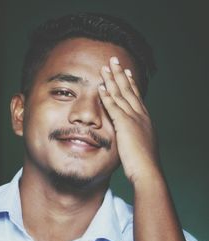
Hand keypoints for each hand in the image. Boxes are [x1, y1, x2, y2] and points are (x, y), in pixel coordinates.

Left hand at [98, 57, 159, 183]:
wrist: (148, 171)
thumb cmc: (144, 162)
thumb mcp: (142, 143)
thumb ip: (135, 134)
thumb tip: (131, 133)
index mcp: (144, 118)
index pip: (136, 96)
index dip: (130, 83)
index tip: (126, 72)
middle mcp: (140, 114)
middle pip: (129, 90)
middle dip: (120, 74)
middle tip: (115, 60)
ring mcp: (133, 118)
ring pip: (121, 94)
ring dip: (112, 80)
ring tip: (105, 67)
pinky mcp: (125, 125)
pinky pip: (114, 107)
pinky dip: (107, 96)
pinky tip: (101, 86)